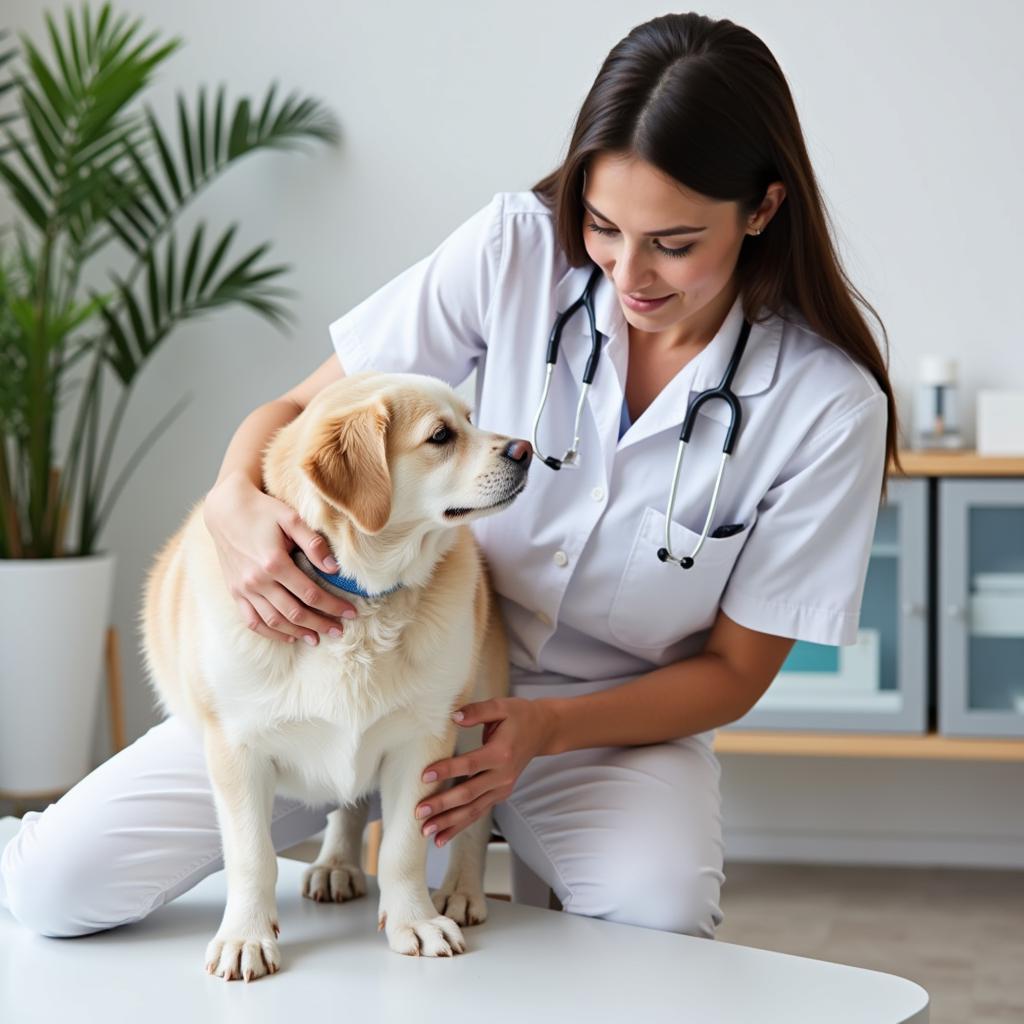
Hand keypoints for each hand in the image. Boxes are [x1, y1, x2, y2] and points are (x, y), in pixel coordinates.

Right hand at [202, 472, 357, 645]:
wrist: (225, 509)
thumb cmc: (263, 511)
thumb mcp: (291, 519)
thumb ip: (313, 543)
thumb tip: (334, 569)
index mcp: (274, 563)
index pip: (311, 594)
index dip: (333, 606)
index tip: (350, 613)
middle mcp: (257, 580)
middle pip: (294, 612)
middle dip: (320, 624)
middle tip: (339, 631)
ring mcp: (243, 589)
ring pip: (274, 621)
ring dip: (298, 633)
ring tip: (317, 638)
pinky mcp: (234, 592)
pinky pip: (251, 621)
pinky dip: (270, 632)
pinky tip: (288, 636)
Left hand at [415, 697, 557, 847]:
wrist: (543, 731)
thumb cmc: (519, 716)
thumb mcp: (501, 706)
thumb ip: (477, 711)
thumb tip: (454, 716)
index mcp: (501, 753)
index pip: (470, 765)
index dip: (447, 770)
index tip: (424, 776)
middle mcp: (502, 776)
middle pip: (469, 794)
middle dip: (443, 804)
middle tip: (419, 811)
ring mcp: (502, 788)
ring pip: (472, 810)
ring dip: (448, 822)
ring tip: (426, 831)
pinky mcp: (499, 795)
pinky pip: (478, 813)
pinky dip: (459, 826)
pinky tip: (442, 837)